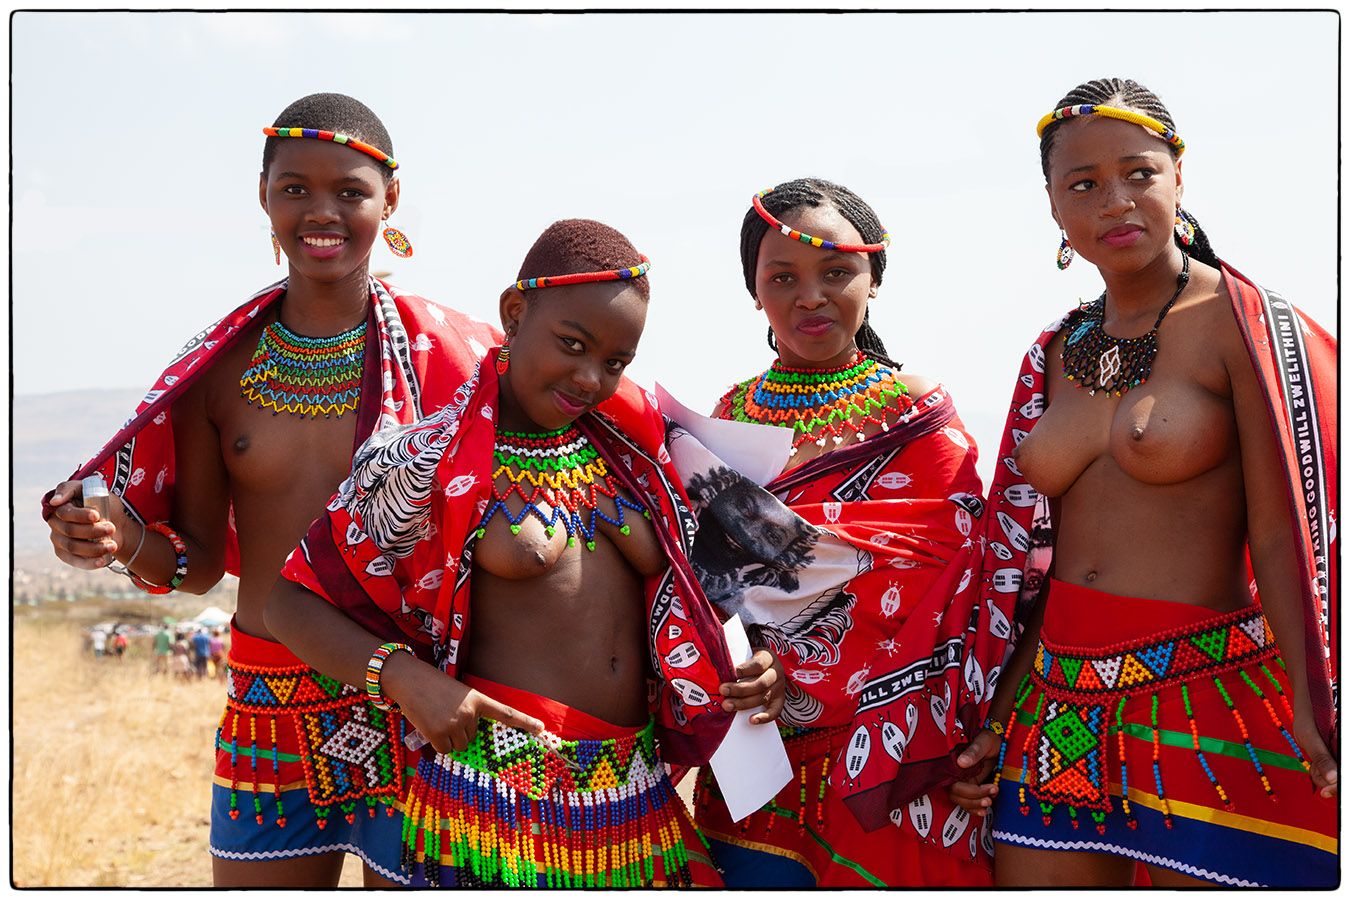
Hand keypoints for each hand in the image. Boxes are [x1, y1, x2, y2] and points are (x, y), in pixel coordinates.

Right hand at [46, 480, 126, 569]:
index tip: (97, 515)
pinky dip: (89, 562)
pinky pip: (74, 561)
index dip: (80, 515)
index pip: (65, 512)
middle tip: (112, 528)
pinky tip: (102, 561)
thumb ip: (72, 489)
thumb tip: (54, 501)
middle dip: (92, 531)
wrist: (117, 526)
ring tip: (113, 545)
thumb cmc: (105, 505)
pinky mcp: (65, 554)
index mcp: (61, 507)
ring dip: (94, 548)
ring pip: (72, 547)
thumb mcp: (96, 490)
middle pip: (70, 531)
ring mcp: (58, 539)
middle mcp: (56, 523)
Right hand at [382, 653, 542, 753]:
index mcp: (478, 699)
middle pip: (473, 737)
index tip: (541, 729)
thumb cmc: (432, 685)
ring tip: (437, 720)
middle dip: (460, 731)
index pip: (505, 712)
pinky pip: (445, 750)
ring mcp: (455, 724)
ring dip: (449, 739)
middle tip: (445, 715)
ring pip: (460, 745)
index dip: (524, 722)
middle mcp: (470, 713)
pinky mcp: (439, 734)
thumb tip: (468, 739)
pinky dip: (437, 744)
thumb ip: (468, 711)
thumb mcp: (457, 694)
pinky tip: (429, 727)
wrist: (409, 679)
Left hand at [718, 648, 785, 724]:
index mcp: (769, 658)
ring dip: (744, 703)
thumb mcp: (747, 654)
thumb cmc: (751, 660)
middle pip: (760, 683)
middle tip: (723, 691)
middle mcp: (776, 673)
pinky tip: (751, 720)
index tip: (731, 673)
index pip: (758, 664)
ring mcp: (779, 688)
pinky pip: (775, 712)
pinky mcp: (780, 701)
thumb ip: (737, 658)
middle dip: (739, 689)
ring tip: (727, 706)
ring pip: (763, 697)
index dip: (744, 670)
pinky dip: (764, 718)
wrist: (767, 666)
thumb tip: (718, 666)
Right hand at [949, 727, 1001, 814]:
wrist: (998, 740)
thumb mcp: (983, 742)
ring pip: (962, 801)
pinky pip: (968, 802)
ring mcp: (964, 781)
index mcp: (955, 764)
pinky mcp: (972, 786)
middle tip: (989, 799)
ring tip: (990, 802)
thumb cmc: (989, 738)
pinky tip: (985, 810)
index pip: (955, 785)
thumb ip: (973, 751)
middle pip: (956, 796)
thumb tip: (961, 762)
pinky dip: (975, 809)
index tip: (987, 788)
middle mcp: (957, 774)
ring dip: (975, 806)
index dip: (969, 792)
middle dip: (973, 801)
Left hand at [1293, 713, 1338, 798]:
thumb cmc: (1308, 716)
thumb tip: (1334, 779)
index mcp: (1343, 747)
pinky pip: (1327, 775)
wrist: (1306, 706)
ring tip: (1312, 761)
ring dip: (1320, 775)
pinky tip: (1314, 763)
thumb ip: (1322, 758)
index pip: (1344, 775)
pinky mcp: (1334, 760)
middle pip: (1339, 780)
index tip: (1325, 791)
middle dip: (1325, 779)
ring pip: (1332, 780)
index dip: (1338, 786)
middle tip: (1313, 768)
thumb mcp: (1311, 737)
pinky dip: (1318, 772)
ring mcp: (1339, 757)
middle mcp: (1343, 754)